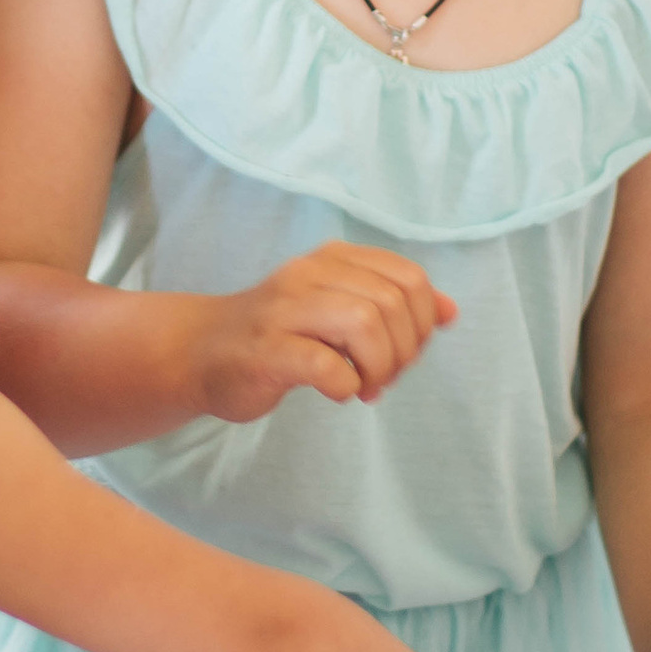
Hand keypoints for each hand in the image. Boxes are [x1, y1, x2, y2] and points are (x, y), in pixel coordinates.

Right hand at [191, 245, 455, 421]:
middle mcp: (309, 274)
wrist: (201, 353)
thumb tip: (449, 311)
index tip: (403, 353)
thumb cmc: (278, 335)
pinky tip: (339, 391)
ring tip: (366, 387)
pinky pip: (326, 365)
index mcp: (332, 259)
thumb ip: (391, 305)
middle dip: (403, 350)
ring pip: (365, 322)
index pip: (408, 277)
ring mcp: (284, 310)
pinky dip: (346, 385)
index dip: (421, 322)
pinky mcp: (267, 350)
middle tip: (384, 378)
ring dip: (379, 367)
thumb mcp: (337, 308)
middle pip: (391, 303)